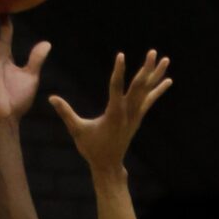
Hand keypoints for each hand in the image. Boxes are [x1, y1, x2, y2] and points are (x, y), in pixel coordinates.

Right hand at [50, 50, 172, 171]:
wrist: (108, 166)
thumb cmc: (91, 148)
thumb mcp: (77, 131)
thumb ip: (66, 113)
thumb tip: (51, 98)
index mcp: (113, 114)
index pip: (116, 88)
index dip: (118, 71)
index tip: (121, 55)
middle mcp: (127, 113)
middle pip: (139, 87)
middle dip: (146, 69)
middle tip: (152, 52)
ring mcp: (135, 116)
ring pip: (147, 92)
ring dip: (156, 75)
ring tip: (166, 59)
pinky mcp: (138, 118)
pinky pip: (150, 101)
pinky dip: (158, 90)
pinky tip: (168, 79)